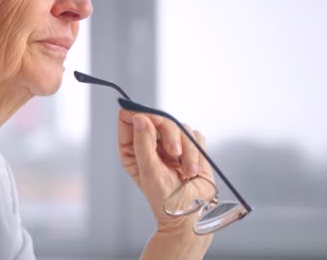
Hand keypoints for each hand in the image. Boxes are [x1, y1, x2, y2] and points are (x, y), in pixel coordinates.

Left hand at [117, 109, 214, 232]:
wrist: (190, 213)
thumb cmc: (165, 199)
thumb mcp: (149, 170)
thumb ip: (143, 142)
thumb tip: (139, 117)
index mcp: (132, 148)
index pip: (129, 118)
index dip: (140, 113)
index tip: (151, 121)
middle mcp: (151, 143)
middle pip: (158, 117)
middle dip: (170, 134)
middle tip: (174, 152)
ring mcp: (171, 144)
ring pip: (180, 126)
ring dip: (187, 150)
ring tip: (188, 172)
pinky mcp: (191, 147)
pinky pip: (196, 136)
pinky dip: (197, 153)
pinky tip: (193, 170)